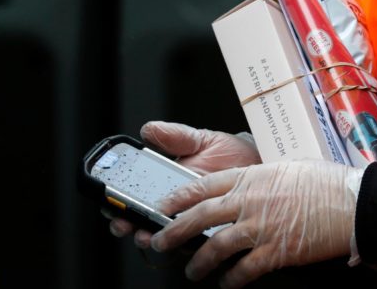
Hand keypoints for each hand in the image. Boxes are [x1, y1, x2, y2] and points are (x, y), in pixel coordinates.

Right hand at [105, 121, 261, 247]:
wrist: (264, 165)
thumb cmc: (234, 153)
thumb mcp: (204, 140)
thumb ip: (176, 137)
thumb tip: (148, 129)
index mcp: (171, 186)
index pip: (136, 199)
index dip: (119, 204)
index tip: (111, 205)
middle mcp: (180, 209)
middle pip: (145, 222)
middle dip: (130, 225)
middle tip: (126, 224)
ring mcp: (196, 224)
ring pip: (168, 239)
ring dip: (153, 239)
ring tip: (149, 235)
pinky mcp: (216, 235)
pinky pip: (200, 247)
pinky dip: (189, 247)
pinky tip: (184, 241)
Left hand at [150, 160, 360, 288]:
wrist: (350, 201)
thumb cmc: (325, 181)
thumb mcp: (287, 167)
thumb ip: (262, 177)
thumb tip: (251, 185)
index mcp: (252, 177)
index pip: (204, 186)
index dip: (179, 197)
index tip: (164, 205)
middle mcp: (250, 201)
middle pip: (201, 216)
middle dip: (175, 231)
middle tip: (159, 241)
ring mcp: (261, 227)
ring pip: (217, 246)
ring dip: (199, 261)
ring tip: (191, 271)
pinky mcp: (276, 251)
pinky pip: (245, 269)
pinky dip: (232, 280)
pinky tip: (226, 285)